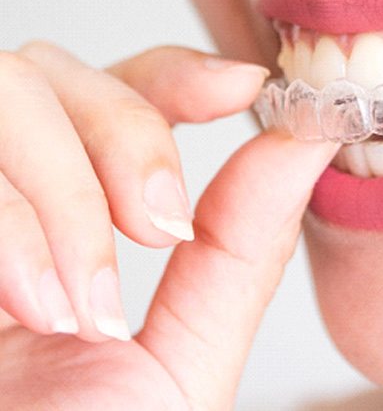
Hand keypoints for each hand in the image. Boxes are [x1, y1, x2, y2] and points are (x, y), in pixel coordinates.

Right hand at [0, 41, 336, 409]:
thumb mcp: (184, 355)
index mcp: (74, 213)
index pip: (125, 90)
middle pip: (64, 72)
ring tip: (88, 298)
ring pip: (11, 89)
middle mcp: (7, 188)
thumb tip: (308, 142)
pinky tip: (30, 304)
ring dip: (66, 187)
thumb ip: (243, 247)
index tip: (245, 86)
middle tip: (161, 226)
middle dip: (128, 131)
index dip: (180, 71)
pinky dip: (11, 220)